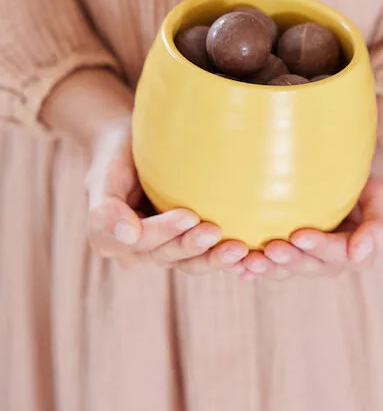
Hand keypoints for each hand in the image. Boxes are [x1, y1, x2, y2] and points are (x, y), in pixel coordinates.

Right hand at [85, 116, 249, 272]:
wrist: (134, 148)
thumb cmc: (118, 156)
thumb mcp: (104, 175)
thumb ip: (107, 208)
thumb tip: (128, 235)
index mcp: (111, 239)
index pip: (141, 239)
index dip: (165, 231)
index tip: (189, 216)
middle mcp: (138, 253)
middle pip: (168, 255)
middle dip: (192, 246)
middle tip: (217, 232)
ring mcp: (166, 252)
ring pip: (191, 263)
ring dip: (214, 258)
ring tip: (239, 249)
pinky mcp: (190, 247)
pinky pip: (208, 257)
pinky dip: (228, 262)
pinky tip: (250, 259)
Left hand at [252, 143, 382, 278]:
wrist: (348, 152)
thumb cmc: (369, 167)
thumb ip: (379, 224)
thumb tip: (359, 256)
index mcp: (359, 248)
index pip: (340, 254)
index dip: (320, 248)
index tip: (299, 235)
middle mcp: (333, 257)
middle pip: (311, 267)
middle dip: (291, 260)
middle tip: (270, 248)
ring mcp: (308, 255)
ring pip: (287, 269)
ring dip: (268, 268)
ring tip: (247, 260)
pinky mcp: (287, 247)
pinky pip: (270, 262)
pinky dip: (254, 268)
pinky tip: (238, 267)